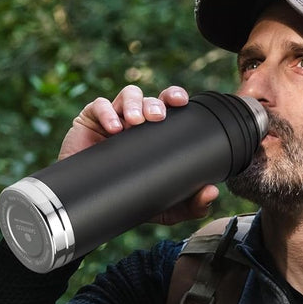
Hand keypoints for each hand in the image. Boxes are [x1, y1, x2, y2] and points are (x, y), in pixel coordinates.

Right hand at [58, 85, 218, 223]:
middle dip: (156, 103)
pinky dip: (107, 112)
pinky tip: (113, 127)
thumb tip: (212, 191)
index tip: (182, 102)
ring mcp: (114, 118)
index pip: (169, 107)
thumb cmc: (131, 198)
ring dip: (135, 104)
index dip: (175, 98)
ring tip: (135, 121)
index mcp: (157, 132)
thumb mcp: (165, 207)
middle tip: (158, 117)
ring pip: (128, 96)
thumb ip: (192, 204)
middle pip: (150, 99)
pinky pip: (98, 106)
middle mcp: (138, 121)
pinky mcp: (89, 120)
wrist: (92, 206)